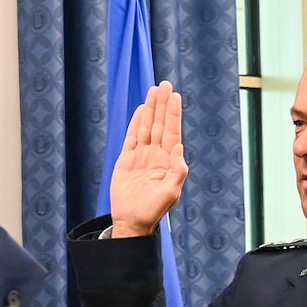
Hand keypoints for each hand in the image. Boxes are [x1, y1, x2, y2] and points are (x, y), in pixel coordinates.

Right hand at [108, 82, 187, 236]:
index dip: (173, 114)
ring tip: (154, 91)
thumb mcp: (170, 193)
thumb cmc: (153, 210)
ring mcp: (141, 156)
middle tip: (165, 85)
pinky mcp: (127, 159)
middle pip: (160, 124)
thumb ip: (177, 172)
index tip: (174, 96)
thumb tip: (179, 148)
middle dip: (162, 105)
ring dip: (150, 109)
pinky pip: (132, 137)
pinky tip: (141, 110)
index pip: (172, 132)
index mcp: (168, 161)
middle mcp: (156, 155)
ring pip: (147, 127)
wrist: (132, 221)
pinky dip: (137, 123)